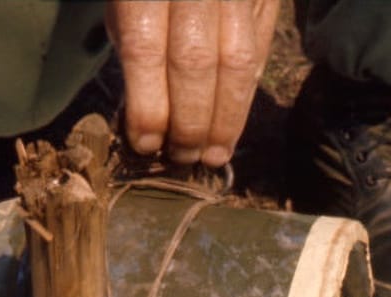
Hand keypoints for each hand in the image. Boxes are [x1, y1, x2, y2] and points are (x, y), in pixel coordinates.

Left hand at [107, 0, 278, 167]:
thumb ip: (131, 46)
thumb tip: (146, 120)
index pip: (146, 49)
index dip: (148, 104)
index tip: (145, 143)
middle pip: (196, 61)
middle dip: (189, 121)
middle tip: (181, 157)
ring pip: (237, 61)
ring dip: (226, 120)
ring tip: (212, 154)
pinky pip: (259, 51)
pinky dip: (246, 94)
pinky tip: (232, 122)